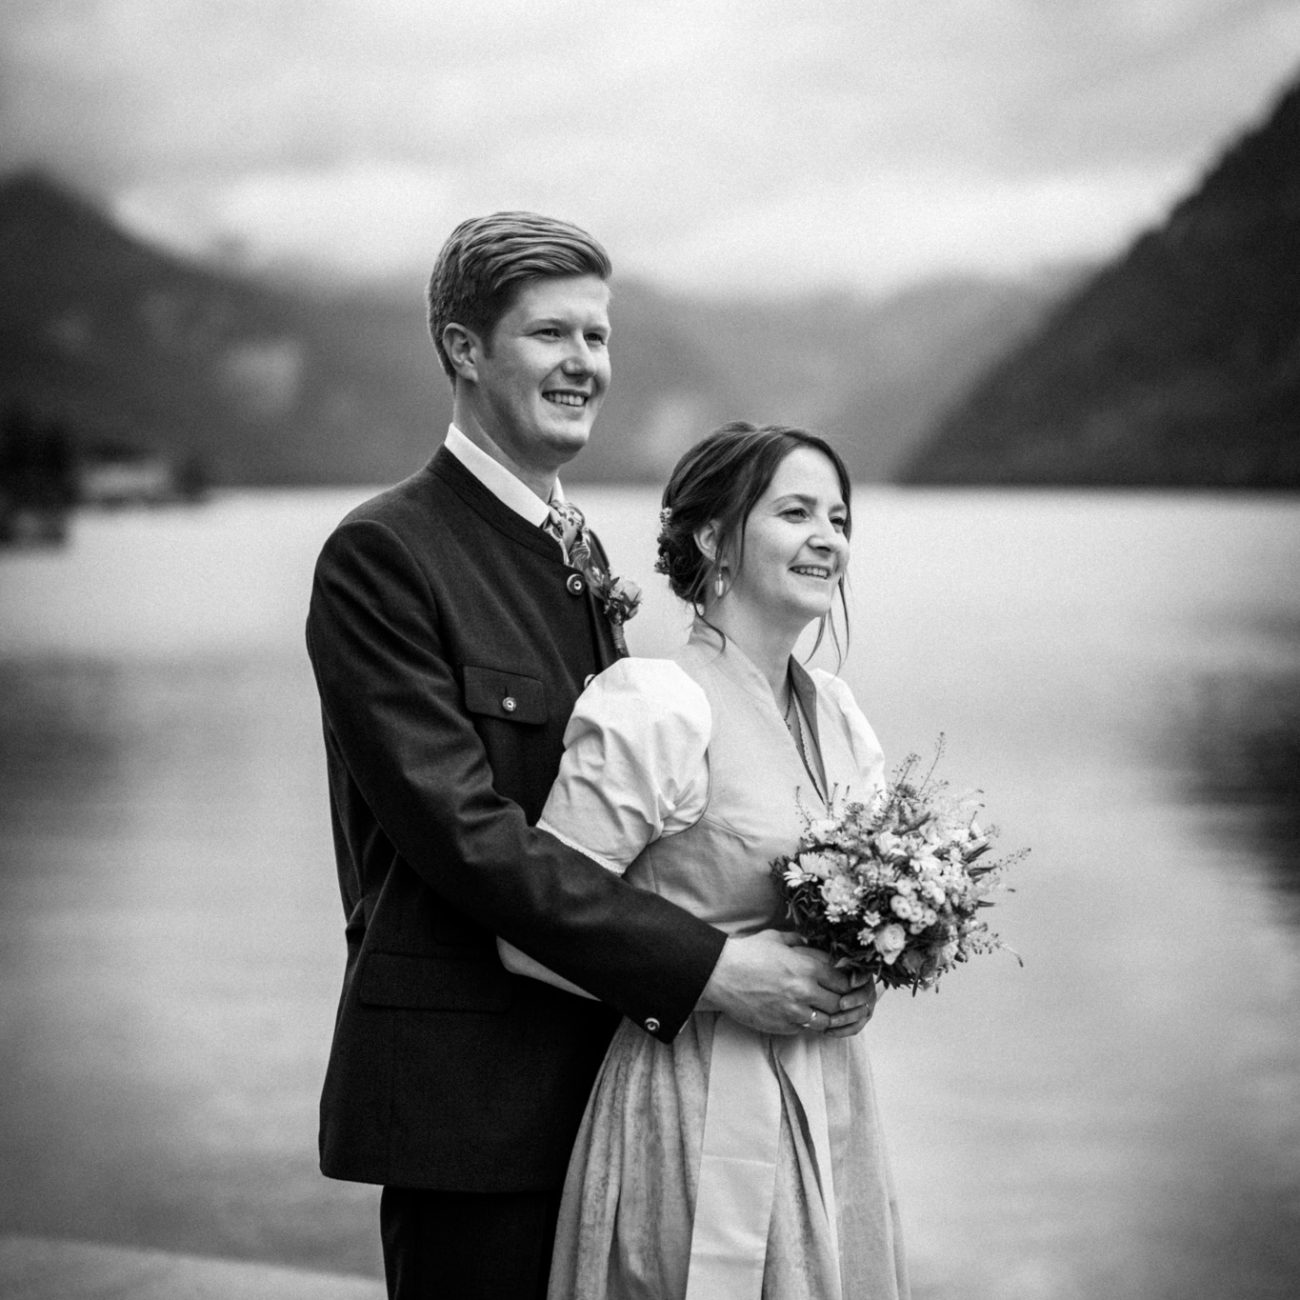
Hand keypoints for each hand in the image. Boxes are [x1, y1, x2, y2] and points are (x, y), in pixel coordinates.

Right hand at [697, 930, 863, 1035]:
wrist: (720, 974)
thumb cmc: (746, 953)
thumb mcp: (776, 938)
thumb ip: (798, 941)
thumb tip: (811, 943)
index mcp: (807, 966)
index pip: (843, 981)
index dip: (845, 982)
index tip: (841, 982)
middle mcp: (805, 990)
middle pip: (839, 1003)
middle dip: (839, 1001)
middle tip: (833, 997)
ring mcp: (793, 1011)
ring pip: (826, 1022)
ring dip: (825, 1016)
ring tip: (819, 1009)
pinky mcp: (781, 1025)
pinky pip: (806, 1031)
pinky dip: (808, 1025)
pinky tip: (802, 1016)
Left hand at [825, 970, 878, 1037]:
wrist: (827, 988)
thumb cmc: (828, 975)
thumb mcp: (833, 967)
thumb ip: (839, 967)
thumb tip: (845, 973)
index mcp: (863, 975)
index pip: (865, 976)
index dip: (860, 979)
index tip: (851, 982)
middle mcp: (868, 991)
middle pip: (865, 997)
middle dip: (854, 1001)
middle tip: (841, 1004)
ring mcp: (866, 1007)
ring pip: (860, 1015)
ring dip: (845, 1019)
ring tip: (830, 1021)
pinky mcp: (860, 1021)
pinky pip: (854, 1028)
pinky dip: (841, 1031)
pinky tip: (827, 1031)